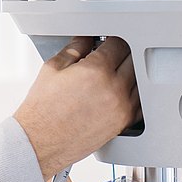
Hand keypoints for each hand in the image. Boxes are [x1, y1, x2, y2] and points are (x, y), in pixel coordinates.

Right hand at [13, 37, 139, 179]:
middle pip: (132, 59)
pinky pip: (140, 104)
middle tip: (109, 57)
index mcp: (97, 70)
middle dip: (121, 55)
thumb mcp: (53, 69)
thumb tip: (85, 40)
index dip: (111, 40)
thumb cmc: (43, 110)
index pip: (118, 44)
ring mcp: (122, 107)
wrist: (41, 141)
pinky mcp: (123, 123)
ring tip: (114, 74)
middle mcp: (114, 88)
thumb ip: (74, 49)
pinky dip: (134, 95)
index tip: (106, 43)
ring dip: (130, 74)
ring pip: (140, 81)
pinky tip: (123, 92)